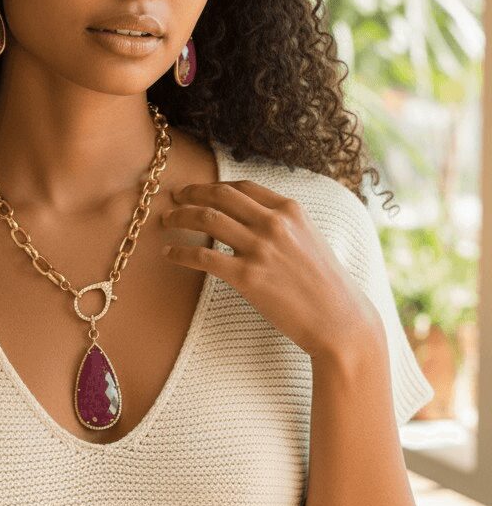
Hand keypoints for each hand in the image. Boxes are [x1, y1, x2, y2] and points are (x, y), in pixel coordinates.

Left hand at [160, 179, 378, 358]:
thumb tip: (250, 219)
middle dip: (191, 193)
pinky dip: (180, 252)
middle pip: (220, 196)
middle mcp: (274, 223)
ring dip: (180, 217)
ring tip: (166, 221)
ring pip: (207, 219)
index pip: (243, 187)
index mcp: (291, 210)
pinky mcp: (247, 277)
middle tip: (174, 199)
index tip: (198, 190)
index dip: (215, 185)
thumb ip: (283, 224)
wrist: (339, 320)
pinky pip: (202, 257)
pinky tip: (168, 254)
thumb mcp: (310, 239)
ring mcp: (260, 249)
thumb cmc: (325, 285)